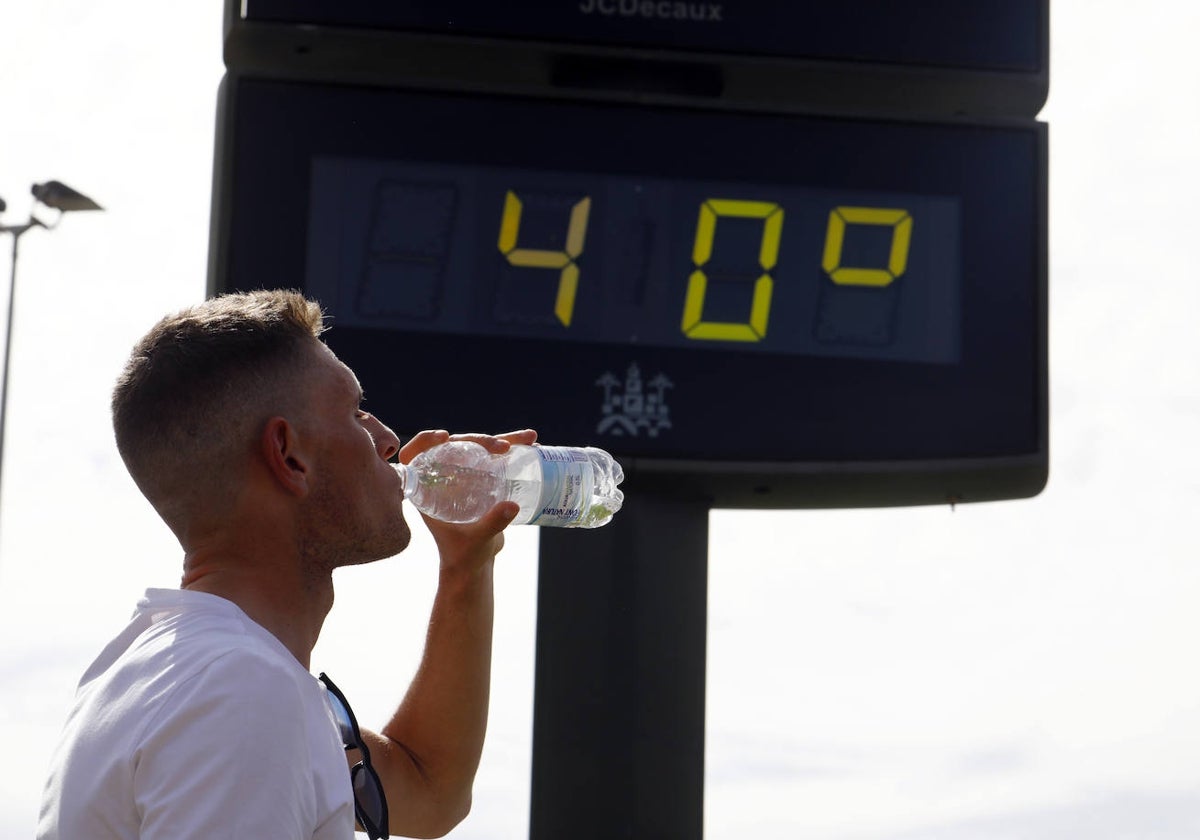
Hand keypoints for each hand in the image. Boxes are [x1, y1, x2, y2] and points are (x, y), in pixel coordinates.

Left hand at [399, 429, 538, 573]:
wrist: (475, 565)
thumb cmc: (464, 556)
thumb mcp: (475, 540)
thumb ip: (491, 524)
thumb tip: (512, 506)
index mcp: (427, 490)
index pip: (416, 456)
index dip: (424, 441)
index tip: (444, 437)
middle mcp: (443, 479)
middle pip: (455, 447)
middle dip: (480, 440)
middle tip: (502, 447)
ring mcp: (464, 477)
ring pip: (479, 449)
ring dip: (503, 440)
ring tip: (529, 438)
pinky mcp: (482, 480)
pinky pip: (495, 459)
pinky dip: (514, 451)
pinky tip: (532, 445)